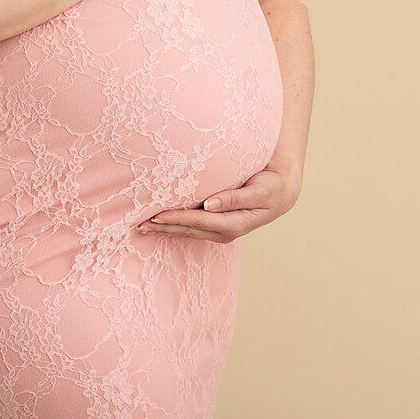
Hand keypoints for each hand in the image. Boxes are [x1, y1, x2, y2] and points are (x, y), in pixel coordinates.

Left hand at [135, 164, 302, 243]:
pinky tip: (160, 223)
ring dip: (165, 229)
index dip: (177, 219)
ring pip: (187, 231)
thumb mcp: (258, 192)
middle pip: (188, 230)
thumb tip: (209, 205)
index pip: (198, 222)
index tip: (157, 216)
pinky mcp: (216, 224)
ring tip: (142, 225)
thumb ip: (234, 198)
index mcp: (233, 224)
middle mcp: (224, 230)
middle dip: (164, 227)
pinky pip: (191, 227)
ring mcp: (219, 230)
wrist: (281, 194)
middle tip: (138, 223)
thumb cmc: (270, 188)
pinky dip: (174, 225)